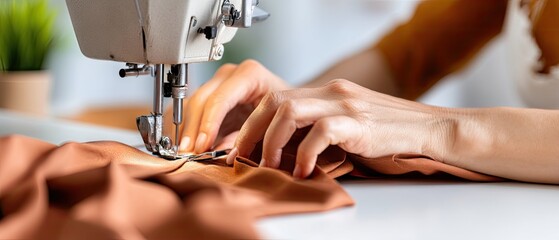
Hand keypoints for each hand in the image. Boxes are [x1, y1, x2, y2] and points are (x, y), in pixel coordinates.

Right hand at [178, 60, 289, 152]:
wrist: (289, 106)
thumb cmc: (284, 114)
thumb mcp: (270, 126)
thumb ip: (244, 139)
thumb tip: (217, 154)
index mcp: (250, 74)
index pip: (220, 99)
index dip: (208, 124)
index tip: (201, 146)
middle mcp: (230, 73)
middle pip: (201, 100)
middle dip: (193, 130)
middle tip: (188, 153)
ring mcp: (217, 81)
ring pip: (191, 104)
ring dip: (185, 130)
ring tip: (183, 153)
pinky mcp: (209, 93)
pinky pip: (189, 109)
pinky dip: (185, 128)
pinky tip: (184, 146)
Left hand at [227, 79, 456, 177]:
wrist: (429, 130)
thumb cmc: (387, 134)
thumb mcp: (347, 125)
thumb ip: (319, 130)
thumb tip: (286, 152)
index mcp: (327, 92)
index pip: (277, 97)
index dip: (254, 121)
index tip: (243, 146)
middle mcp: (332, 92)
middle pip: (276, 101)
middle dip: (253, 130)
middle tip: (245, 156)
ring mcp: (344, 105)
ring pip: (290, 112)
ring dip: (273, 141)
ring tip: (272, 166)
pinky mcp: (358, 123)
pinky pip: (320, 133)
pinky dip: (305, 154)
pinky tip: (305, 172)